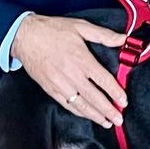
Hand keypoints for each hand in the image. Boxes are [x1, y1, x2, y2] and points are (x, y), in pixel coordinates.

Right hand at [10, 14, 125, 126]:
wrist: (25, 36)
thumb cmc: (52, 30)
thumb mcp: (81, 26)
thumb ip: (104, 35)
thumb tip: (123, 39)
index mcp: (82, 59)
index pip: (103, 80)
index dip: (115, 92)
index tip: (124, 101)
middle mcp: (72, 74)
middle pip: (94, 97)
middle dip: (108, 110)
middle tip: (118, 118)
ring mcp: (60, 84)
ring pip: (81, 104)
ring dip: (95, 115)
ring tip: (106, 122)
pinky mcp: (50, 89)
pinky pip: (67, 104)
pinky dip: (78, 112)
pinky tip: (87, 115)